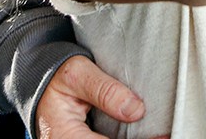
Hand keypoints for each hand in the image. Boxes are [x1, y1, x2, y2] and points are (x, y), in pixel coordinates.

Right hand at [36, 55, 154, 138]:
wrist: (39, 81)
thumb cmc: (56, 76)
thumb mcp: (78, 74)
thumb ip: (105, 90)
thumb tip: (135, 110)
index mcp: (63, 136)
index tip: (163, 137)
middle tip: (165, 136)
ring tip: (161, 135)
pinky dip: (125, 137)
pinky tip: (145, 134)